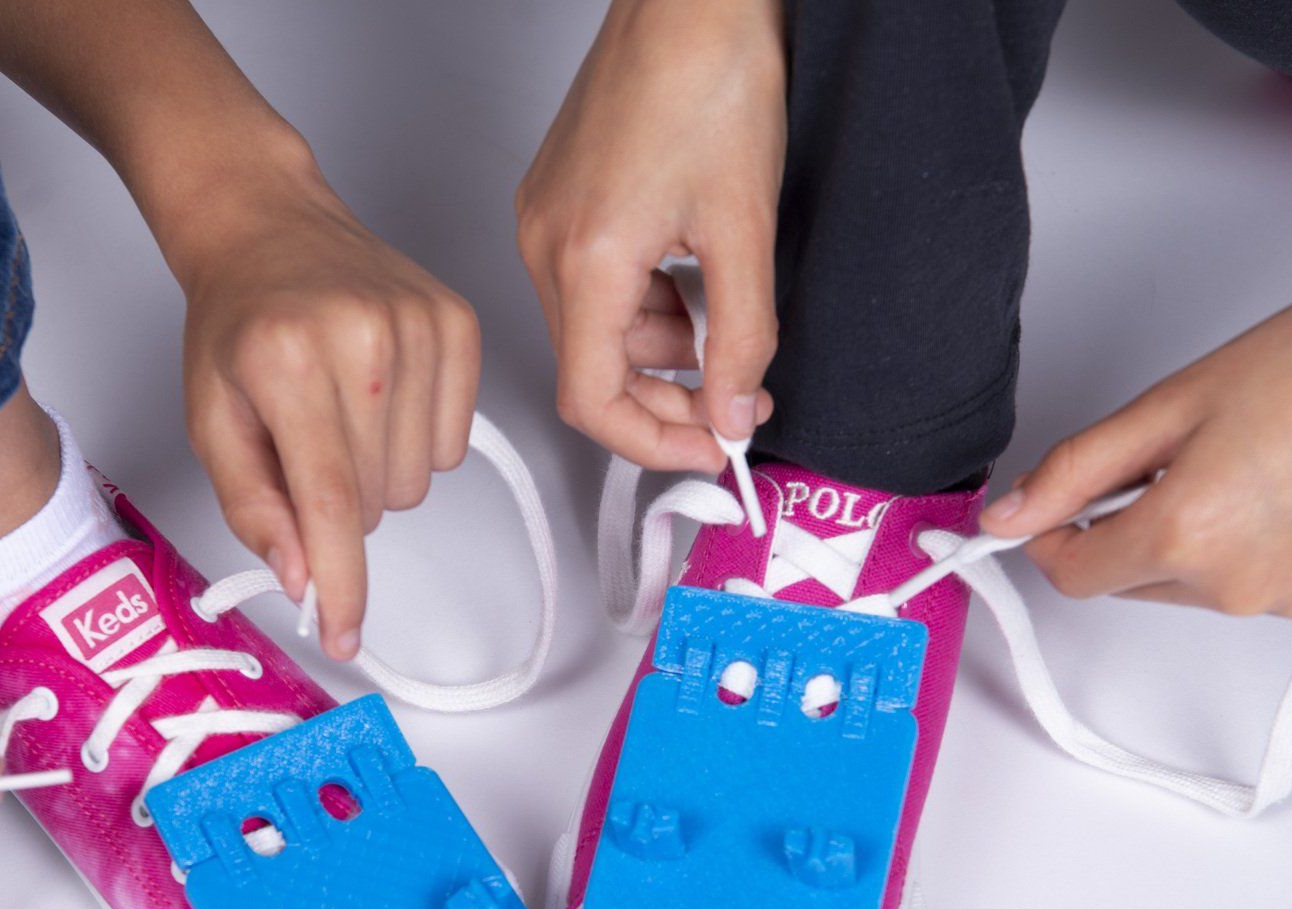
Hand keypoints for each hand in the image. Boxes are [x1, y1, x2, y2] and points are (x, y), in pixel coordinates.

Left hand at [0, 0, 477, 659]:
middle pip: (375, 503)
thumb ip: (252, 503)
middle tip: (305, 450)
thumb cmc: (236, 322)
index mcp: (286, 363)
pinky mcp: (458, 323)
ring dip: (378, 475)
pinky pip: (453, 443)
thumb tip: (299, 573)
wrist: (267, 223)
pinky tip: (379, 397)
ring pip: (417, 481)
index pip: (328, 503)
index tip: (344, 634)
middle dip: (338, 506)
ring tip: (341, 416)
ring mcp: (419, 327)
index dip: (340, 582)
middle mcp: (361, 340)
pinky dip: (415, 441)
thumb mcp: (210, 417)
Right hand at [516, 0, 785, 470]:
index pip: (592, 399)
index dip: (653, 442)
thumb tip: (731, 411)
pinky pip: (595, 283)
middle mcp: (546, 243)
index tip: (709, 449)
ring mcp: (547, 219)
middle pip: (593, 369)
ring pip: (597, 328)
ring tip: (728, 324)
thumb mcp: (745, 227)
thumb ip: (743, 338)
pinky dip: (648, 302)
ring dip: (663, 348)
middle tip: (735, 402)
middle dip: (667, 396)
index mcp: (583, 258)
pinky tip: (697, 280)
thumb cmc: (709, 76)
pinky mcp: (561, 198)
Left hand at [983, 231, 1291, 618]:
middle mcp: (1242, 587)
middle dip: (1135, 530)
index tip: (1062, 508)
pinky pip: (1269, 588)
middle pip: (1136, 583)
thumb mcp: (1172, 404)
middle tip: (1185, 456)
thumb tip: (1008, 516)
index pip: (1073, 575)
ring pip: (1202, 589)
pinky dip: (1265, 550)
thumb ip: (1076, 471)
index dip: (1056, 536)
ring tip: (1257, 463)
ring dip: (1201, 543)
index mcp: (1187, 536)